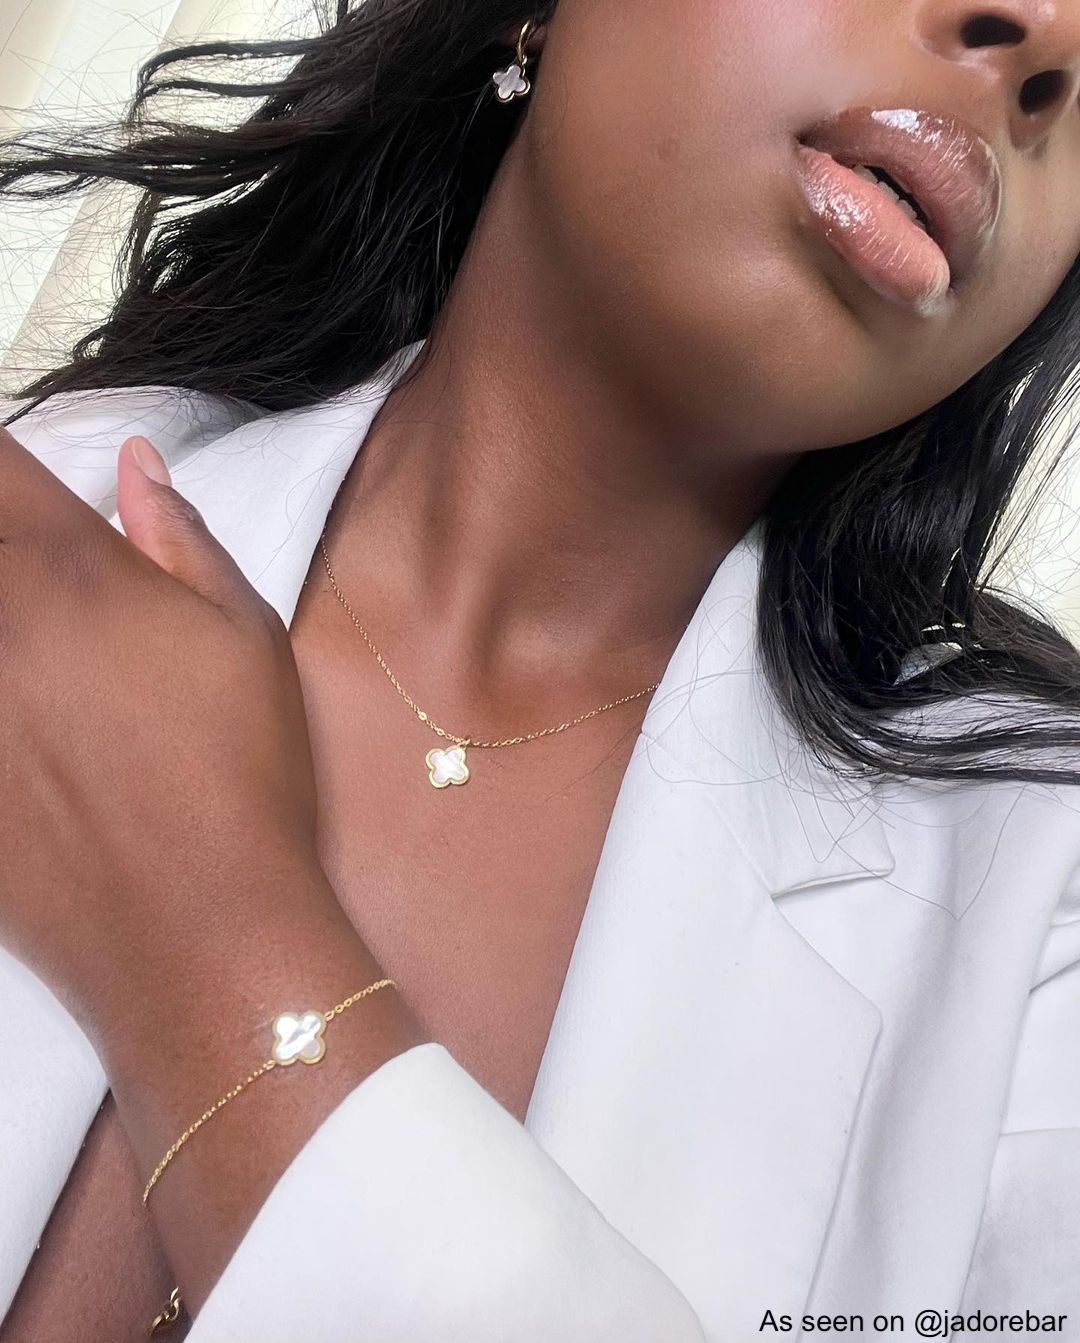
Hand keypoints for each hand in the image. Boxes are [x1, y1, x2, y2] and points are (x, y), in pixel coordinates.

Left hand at [0, 429, 324, 1032]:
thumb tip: (136, 467)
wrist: (195, 930)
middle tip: (49, 599)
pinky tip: (25, 730)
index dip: (4, 472)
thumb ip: (179, 538)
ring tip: (46, 670)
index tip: (19, 492)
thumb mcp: (246, 638)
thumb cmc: (240, 779)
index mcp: (68, 574)